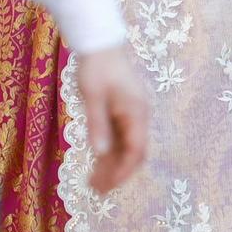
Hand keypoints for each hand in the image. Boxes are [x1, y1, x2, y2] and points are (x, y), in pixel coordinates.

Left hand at [76, 46, 149, 194]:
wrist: (100, 41)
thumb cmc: (96, 67)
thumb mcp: (93, 96)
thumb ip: (98, 125)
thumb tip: (100, 154)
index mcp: (137, 112)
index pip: (135, 150)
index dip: (123, 172)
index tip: (107, 187)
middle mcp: (139, 115)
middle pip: (133, 152)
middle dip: (118, 173)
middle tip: (98, 190)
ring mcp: (132, 113)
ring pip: (126, 146)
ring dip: (113, 164)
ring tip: (94, 182)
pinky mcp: (123, 110)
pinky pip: (120, 136)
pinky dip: (110, 151)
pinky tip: (97, 162)